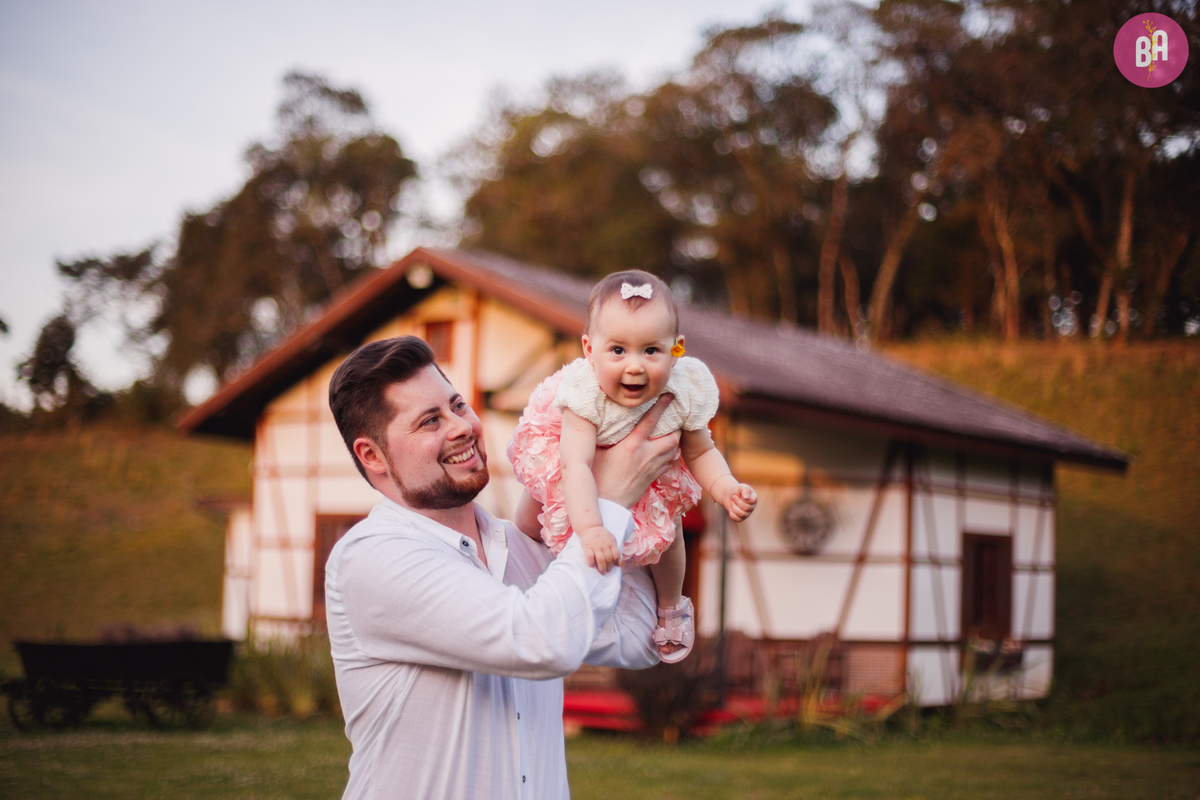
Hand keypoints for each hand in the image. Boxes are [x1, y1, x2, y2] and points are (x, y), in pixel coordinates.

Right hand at [578, 526, 620, 573]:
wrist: (590, 527)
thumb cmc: (602, 535)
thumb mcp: (611, 540)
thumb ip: (615, 550)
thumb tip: (618, 565)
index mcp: (611, 543)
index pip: (616, 555)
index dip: (615, 563)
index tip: (613, 567)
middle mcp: (604, 545)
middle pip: (609, 559)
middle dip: (609, 568)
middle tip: (607, 571)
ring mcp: (595, 546)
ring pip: (601, 560)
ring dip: (602, 568)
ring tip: (602, 572)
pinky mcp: (587, 547)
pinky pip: (590, 557)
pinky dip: (591, 563)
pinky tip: (592, 565)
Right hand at [593, 394, 680, 508]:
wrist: (605, 506)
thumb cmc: (595, 477)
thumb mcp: (594, 452)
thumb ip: (601, 435)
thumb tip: (596, 418)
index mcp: (631, 446)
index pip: (651, 421)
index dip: (661, 406)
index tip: (670, 395)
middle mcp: (646, 455)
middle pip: (672, 437)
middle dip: (676, 426)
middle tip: (675, 416)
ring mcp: (651, 468)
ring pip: (673, 450)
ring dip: (675, 439)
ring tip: (673, 430)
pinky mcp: (652, 478)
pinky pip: (668, 463)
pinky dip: (670, 454)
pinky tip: (666, 450)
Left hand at [723, 483, 756, 521]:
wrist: (728, 495)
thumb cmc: (736, 490)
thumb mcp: (740, 487)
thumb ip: (745, 490)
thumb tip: (746, 497)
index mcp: (753, 499)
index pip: (752, 501)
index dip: (742, 499)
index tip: (736, 494)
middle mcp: (751, 507)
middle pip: (746, 508)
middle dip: (737, 502)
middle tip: (733, 497)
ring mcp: (747, 513)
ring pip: (742, 515)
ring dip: (734, 508)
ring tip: (732, 503)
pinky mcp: (741, 518)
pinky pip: (738, 520)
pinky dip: (732, 514)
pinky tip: (730, 509)